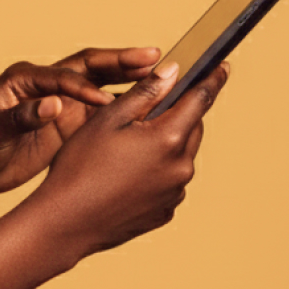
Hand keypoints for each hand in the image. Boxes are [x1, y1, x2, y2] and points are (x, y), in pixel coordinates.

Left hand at [0, 47, 159, 195]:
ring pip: (101, 83)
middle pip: (89, 66)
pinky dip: (124, 105)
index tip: (106, 100)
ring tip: (159, 73)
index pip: (63, 76)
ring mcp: (61, 101)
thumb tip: (53, 105)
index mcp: (26, 78)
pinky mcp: (70, 121)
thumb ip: (20, 117)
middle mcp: (47, 84)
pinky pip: (102, 108)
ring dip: (127, 78)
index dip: (85, 86)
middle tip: (152, 56)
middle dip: (119, 62)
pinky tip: (148, 107)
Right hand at [32, 61, 229, 255]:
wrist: (66, 222)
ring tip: (125, 146)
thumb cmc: (80, 166)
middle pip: (192, 127)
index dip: (212, 78)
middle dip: (179, 112)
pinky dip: (156, 168)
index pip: (201, 99)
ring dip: (165, 141)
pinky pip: (169, 180)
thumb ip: (145, 93)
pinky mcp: (165, 211)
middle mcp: (181, 167)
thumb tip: (173, 71)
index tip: (222, 66)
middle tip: (148, 107)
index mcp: (168, 139)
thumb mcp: (107, 119)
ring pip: (180, 154)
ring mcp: (175, 193)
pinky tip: (124, 172)